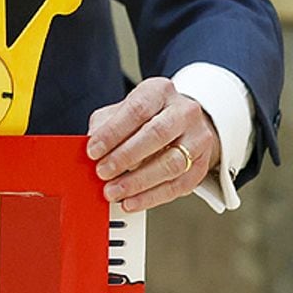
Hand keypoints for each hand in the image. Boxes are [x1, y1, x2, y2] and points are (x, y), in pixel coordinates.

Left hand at [86, 77, 220, 212]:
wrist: (180, 125)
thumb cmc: (144, 118)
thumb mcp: (121, 111)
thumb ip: (104, 126)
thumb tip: (90, 147)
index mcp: (160, 91)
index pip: (137, 109)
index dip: (113, 132)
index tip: (93, 151)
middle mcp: (184, 111)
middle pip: (157, 134)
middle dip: (125, 157)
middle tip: (103, 172)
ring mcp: (198, 138)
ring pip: (171, 163)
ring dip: (138, 182)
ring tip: (114, 191)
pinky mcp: (202, 164)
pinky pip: (178, 185)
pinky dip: (152, 197)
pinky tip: (132, 201)